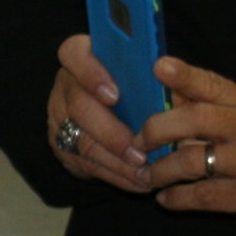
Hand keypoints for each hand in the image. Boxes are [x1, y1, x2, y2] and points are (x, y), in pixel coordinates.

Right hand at [46, 33, 150, 188]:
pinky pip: (86, 164)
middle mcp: (65, 84)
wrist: (111, 109)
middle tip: (139, 151)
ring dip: (116, 161)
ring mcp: (58, 116)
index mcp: (82, 55)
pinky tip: (139, 181)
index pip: (74, 54)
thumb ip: (155, 77)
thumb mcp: (143, 75)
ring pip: (82, 142)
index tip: (115, 95)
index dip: (91, 74)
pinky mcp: (61, 145)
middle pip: (79, 106)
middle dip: (111, 133)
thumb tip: (177, 89)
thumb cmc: (135, 85)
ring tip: (145, 171)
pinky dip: (116, 175)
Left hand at [135, 57, 235, 235]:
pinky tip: (166, 198)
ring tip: (149, 176)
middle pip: (194, 119)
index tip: (158, 67)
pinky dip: (176, 198)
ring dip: (160, 170)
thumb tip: (171, 89)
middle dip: (157, 130)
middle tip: (138, 142)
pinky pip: (200, 195)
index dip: (184, 75)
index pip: (213, 84)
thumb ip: (215, 106)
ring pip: (190, 160)